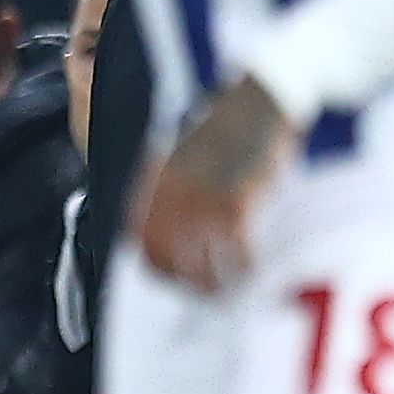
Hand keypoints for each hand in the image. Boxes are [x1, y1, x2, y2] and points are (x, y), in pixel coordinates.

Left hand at [131, 76, 294, 289]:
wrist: (255, 103)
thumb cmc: (224, 128)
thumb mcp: (180, 153)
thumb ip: (168, 188)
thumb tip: (169, 229)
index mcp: (153, 182)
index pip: (139, 239)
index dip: (154, 264)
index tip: (171, 276)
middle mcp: (170, 197)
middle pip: (165, 260)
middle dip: (183, 281)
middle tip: (202, 291)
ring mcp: (201, 205)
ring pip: (200, 266)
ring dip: (214, 283)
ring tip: (227, 289)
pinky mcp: (234, 208)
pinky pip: (236, 256)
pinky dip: (244, 268)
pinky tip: (250, 269)